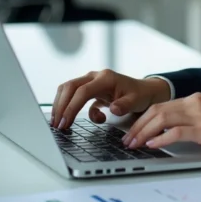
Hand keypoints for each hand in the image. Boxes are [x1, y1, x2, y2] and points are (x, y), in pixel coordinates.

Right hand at [50, 69, 170, 129]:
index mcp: (105, 78)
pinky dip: (73, 108)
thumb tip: (113, 109)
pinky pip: (75, 96)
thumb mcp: (135, 101)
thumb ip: (124, 105)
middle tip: (57, 124)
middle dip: (60, 106)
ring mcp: (91, 82)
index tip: (65, 122)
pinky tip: (84, 119)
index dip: (71, 107)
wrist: (144, 91)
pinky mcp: (90, 89)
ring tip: (58, 123)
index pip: (82, 91)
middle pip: (69, 87)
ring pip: (68, 90)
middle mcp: (95, 77)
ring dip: (61, 105)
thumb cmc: (139, 95)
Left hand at [121, 92, 200, 153]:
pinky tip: (152, 145)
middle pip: (156, 110)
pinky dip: (161, 138)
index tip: (133, 131)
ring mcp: (200, 114)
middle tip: (127, 140)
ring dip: (144, 132)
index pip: (161, 106)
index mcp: (196, 99)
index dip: (143, 119)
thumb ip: (193, 120)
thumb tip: (170, 133)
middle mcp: (195, 103)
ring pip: (162, 118)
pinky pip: (177, 132)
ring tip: (133, 144)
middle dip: (138, 126)